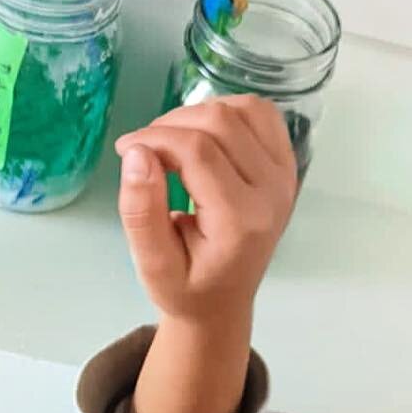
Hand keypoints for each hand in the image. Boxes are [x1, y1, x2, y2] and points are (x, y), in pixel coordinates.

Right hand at [114, 96, 297, 326]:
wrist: (222, 303)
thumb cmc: (185, 288)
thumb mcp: (152, 264)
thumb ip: (141, 212)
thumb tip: (136, 153)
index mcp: (241, 221)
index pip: (197, 152)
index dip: (154, 138)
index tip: (125, 149)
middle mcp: (273, 192)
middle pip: (221, 122)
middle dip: (171, 124)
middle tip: (143, 149)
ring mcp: (285, 176)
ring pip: (243, 109)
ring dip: (198, 113)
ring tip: (170, 142)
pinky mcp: (286, 165)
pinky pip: (261, 114)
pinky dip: (227, 112)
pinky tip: (201, 136)